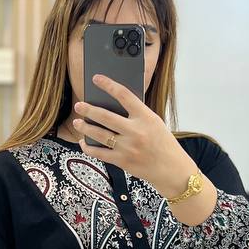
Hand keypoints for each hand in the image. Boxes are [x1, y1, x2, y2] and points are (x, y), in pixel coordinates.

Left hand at [71, 73, 194, 192]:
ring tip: (77, 122)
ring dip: (85, 127)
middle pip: (106, 116)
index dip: (108, 85)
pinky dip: (89, 147)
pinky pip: (99, 153)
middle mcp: (135, 131)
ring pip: (99, 134)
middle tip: (79, 105)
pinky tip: (83, 142)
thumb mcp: (154, 123)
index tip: (96, 78)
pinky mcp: (122, 161)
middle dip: (88, 109)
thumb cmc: (163, 143)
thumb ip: (137, 115)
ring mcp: (128, 147)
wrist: (172, 169)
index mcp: (146, 117)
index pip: (124, 95)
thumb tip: (111, 106)